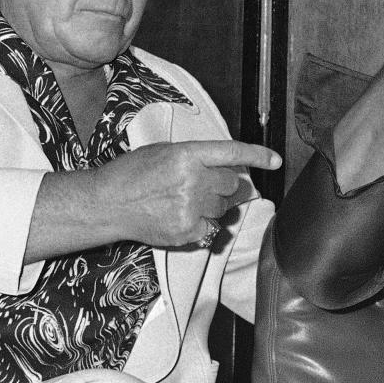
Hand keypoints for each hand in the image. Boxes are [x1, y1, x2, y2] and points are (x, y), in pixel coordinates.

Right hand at [96, 140, 281, 246]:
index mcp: (187, 154)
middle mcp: (193, 179)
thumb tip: (225, 167)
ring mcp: (192, 207)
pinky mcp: (188, 230)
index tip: (275, 160)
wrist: (107, 203)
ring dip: (212, 205)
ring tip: (183, 202)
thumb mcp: (164, 152)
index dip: (258, 155)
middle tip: (201, 186)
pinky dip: (202, 225)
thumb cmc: (131, 174)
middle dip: (223, 185)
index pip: (232, 152)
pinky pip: (212, 229)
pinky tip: (181, 218)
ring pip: (223, 208)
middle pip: (232, 184)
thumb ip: (196, 157)